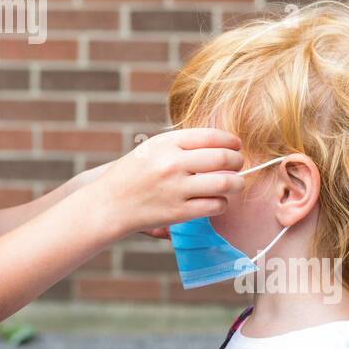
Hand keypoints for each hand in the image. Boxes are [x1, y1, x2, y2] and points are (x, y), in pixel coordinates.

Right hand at [87, 128, 243, 235]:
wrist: (109, 204)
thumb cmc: (132, 174)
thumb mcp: (151, 149)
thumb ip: (182, 145)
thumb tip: (220, 145)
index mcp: (165, 143)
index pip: (210, 136)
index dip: (230, 140)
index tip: (235, 145)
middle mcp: (172, 163)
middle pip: (222, 158)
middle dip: (238, 161)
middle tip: (239, 164)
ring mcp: (176, 188)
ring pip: (224, 183)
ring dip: (237, 183)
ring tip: (235, 184)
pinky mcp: (179, 212)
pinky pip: (215, 205)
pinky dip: (223, 203)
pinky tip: (217, 201)